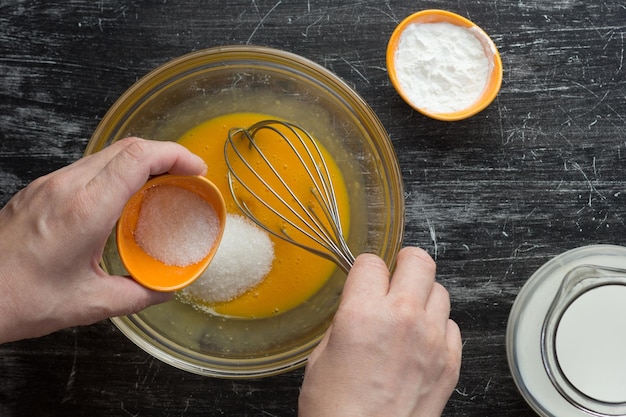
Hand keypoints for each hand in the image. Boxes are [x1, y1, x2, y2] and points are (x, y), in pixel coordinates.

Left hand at [0, 137, 206, 343]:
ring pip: (107, 154)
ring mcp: (49, 185)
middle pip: (126, 147)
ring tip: (162, 185)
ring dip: (141, 162)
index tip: (196, 169)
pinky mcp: (40, 190)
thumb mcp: (90, 304)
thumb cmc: (17, 299)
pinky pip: (88, 168)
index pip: (138, 158)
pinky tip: (125, 197)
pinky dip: (117, 172)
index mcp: (84, 210)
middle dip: (164, 154)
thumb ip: (139, 294)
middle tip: (187, 175)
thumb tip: (167, 289)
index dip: (174, 155)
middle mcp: (66, 187)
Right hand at [298, 247, 461, 416]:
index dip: (366, 269)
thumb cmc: (336, 410)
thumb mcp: (322, 355)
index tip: (365, 278)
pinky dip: (439, 326)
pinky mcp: (450, 362)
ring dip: (423, 296)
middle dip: (405, 264)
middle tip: (396, 277)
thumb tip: (361, 305)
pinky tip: (421, 341)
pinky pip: (452, 325)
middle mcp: (402, 318)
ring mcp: (432, 340)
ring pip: (440, 291)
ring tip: (408, 314)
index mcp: (362, 313)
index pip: (372, 262)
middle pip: (419, 261)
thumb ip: (347, 319)